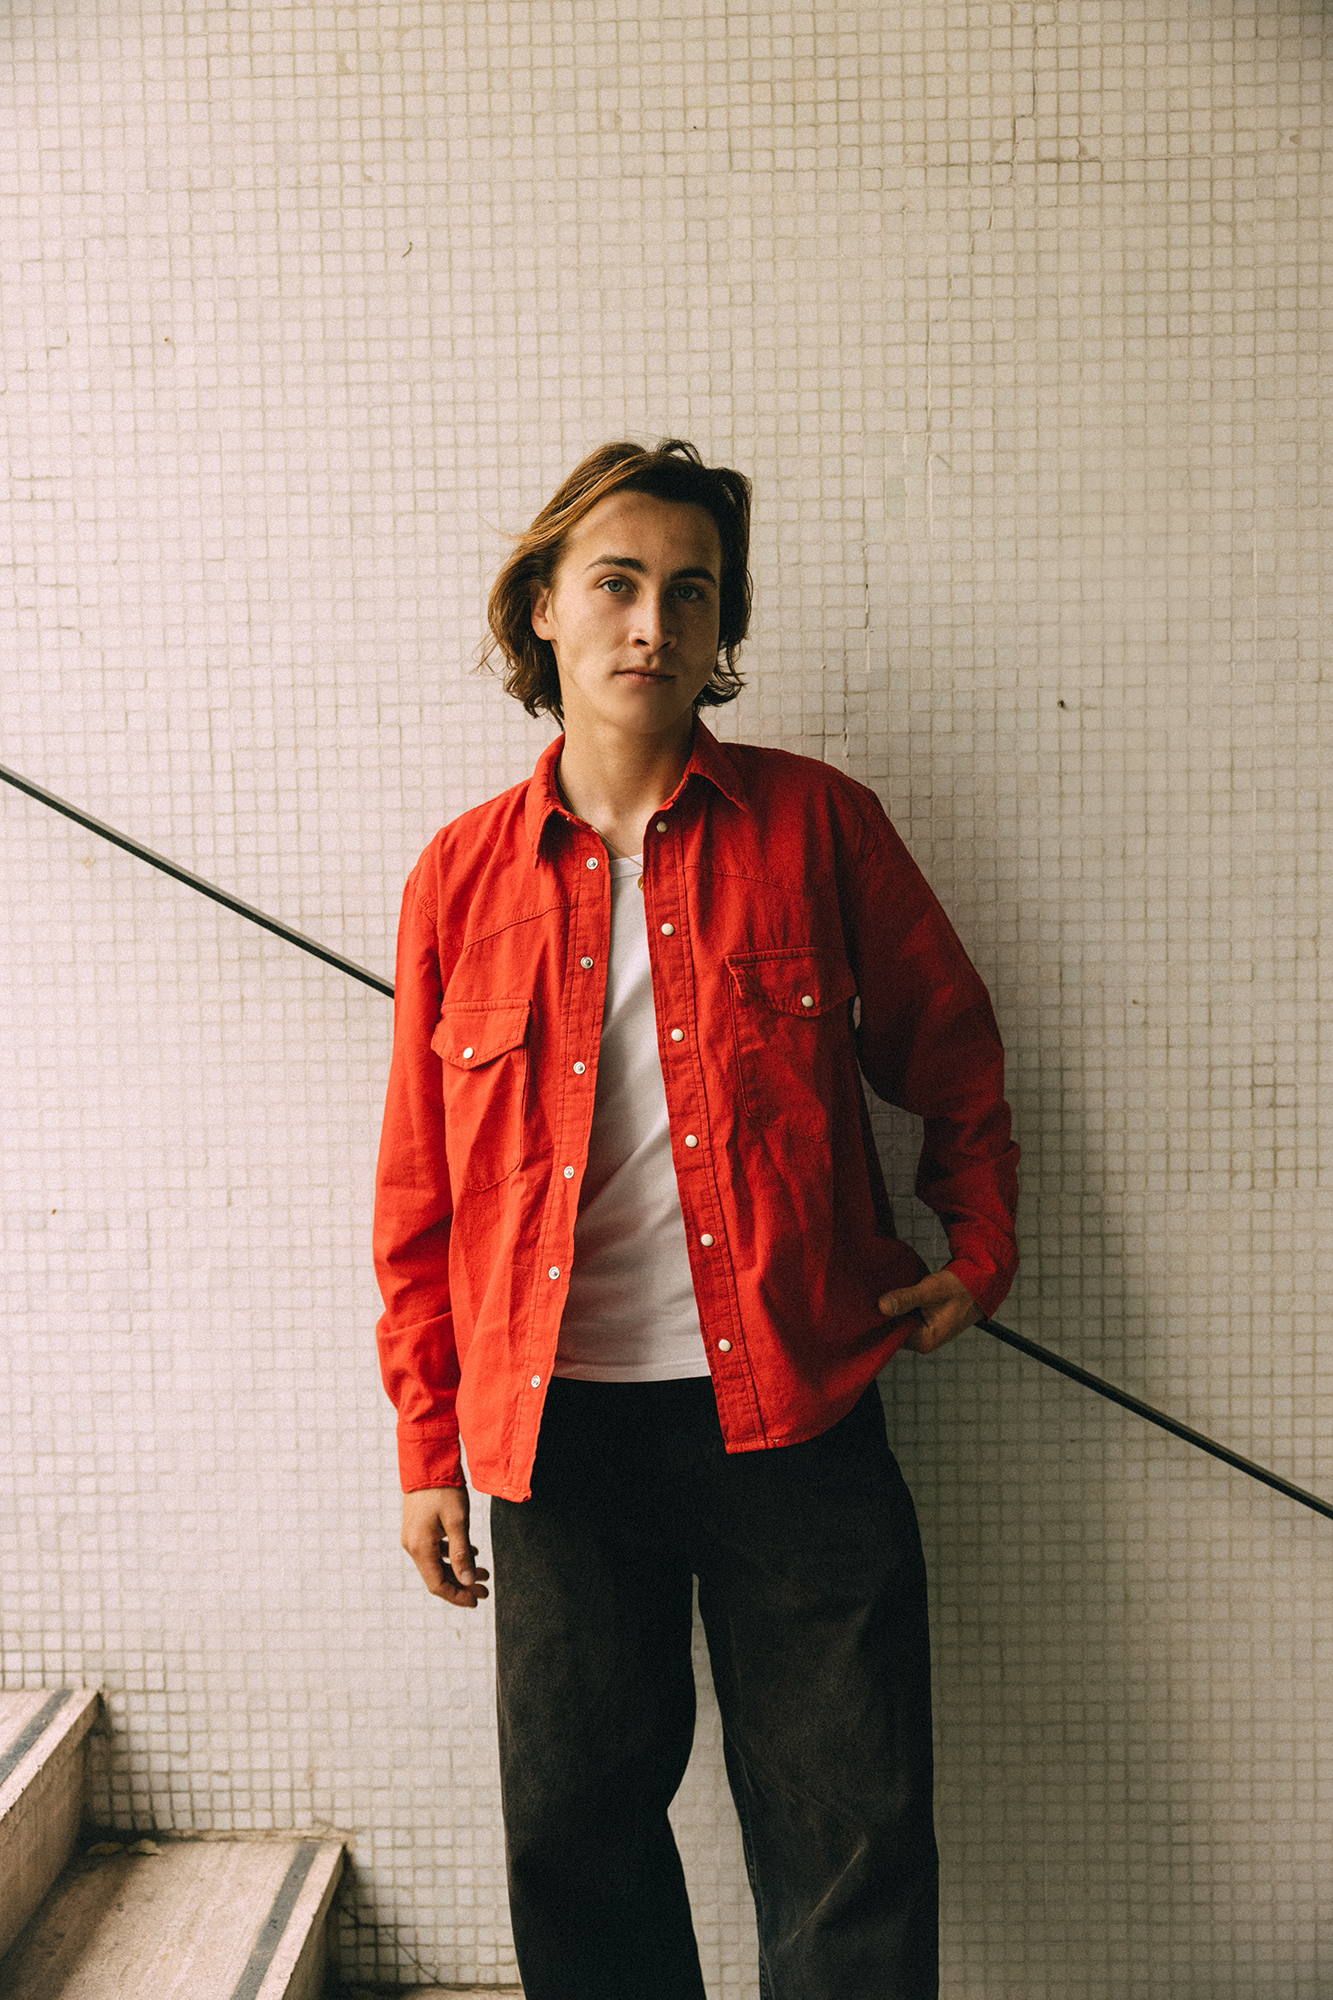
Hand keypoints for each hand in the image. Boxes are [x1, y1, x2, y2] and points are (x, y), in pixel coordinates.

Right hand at [401, 1484, 490, 1608]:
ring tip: (483, 1572)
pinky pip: (434, 1551)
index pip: (438, 1585)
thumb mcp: (457, 1522)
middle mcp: (412, 1546)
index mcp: (420, 1547)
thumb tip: (468, 1581)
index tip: (477, 1600)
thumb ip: (462, 1553)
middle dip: (462, 1585)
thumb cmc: (444, 1490)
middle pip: (437, 1576)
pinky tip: (471, 1552)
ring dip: (459, 1570)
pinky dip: (452, 1555)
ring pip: (437, 1564)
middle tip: (485, 1589)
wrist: (428, 1462)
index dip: (458, 1596)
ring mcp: (414, 1537)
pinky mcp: (418, 1528)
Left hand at [878, 1268, 980, 1355]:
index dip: (878, 1318)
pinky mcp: (924, 1323)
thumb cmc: (960, 1288)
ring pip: (898, 1321)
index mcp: (923, 1341)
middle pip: (892, 1329)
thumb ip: (907, 1298)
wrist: (980, 1283)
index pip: (888, 1334)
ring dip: (893, 1308)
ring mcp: (923, 1333)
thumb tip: (882, 1306)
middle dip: (884, 1313)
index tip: (867, 1302)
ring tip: (883, 1291)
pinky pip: (905, 1317)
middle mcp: (922, 1342)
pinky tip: (896, 1295)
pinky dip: (901, 1306)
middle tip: (873, 1293)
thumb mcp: (931, 1290)